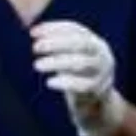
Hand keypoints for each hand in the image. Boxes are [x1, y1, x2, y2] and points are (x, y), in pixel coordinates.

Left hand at [32, 21, 126, 135]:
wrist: (97, 106)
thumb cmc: (78, 76)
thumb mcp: (70, 58)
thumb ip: (57, 45)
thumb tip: (34, 32)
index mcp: (95, 42)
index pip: (74, 29)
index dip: (53, 28)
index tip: (32, 32)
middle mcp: (102, 54)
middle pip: (81, 43)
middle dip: (56, 43)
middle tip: (35, 47)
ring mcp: (103, 73)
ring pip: (80, 64)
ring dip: (56, 62)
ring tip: (37, 65)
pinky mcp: (99, 91)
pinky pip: (82, 85)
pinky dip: (64, 82)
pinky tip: (49, 82)